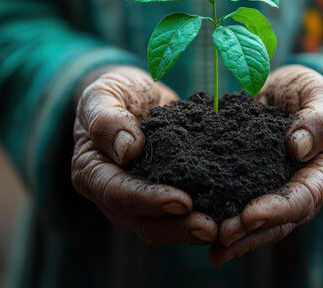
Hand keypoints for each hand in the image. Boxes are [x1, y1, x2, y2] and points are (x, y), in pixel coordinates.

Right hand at [72, 66, 216, 245]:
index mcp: (92, 173)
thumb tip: (127, 150)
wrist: (138, 95)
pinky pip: (185, 213)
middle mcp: (114, 196)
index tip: (181, 201)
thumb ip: (106, 119)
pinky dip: (206, 214)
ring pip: (166, 226)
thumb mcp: (102, 94)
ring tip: (224, 228)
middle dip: (177, 228)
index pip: (118, 194)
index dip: (149, 201)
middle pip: (144, 223)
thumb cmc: (115, 92)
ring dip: (194, 230)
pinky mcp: (167, 195)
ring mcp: (142, 200)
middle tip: (210, 228)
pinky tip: (230, 214)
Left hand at [209, 65, 322, 264]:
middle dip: (251, 232)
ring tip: (211, 246)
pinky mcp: (248, 183)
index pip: (303, 197)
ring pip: (257, 221)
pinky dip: (218, 213)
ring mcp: (274, 190)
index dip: (278, 209)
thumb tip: (297, 148)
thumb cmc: (312, 92)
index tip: (251, 216)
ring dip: (236, 235)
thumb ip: (322, 119)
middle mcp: (302, 190)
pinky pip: (234, 201)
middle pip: (279, 220)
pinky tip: (195, 223)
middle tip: (223, 237)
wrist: (283, 90)